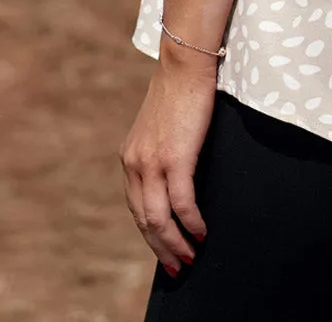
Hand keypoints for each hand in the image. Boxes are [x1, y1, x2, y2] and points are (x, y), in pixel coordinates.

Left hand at [119, 49, 217, 274]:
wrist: (184, 64)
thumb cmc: (180, 92)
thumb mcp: (162, 128)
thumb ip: (162, 154)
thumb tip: (177, 181)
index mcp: (130, 158)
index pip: (137, 207)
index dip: (150, 235)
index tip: (165, 252)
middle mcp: (135, 164)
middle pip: (145, 220)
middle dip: (162, 248)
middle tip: (179, 267)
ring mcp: (152, 162)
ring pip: (159, 219)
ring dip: (175, 243)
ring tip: (190, 257)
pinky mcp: (175, 158)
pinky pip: (181, 202)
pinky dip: (191, 222)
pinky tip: (201, 231)